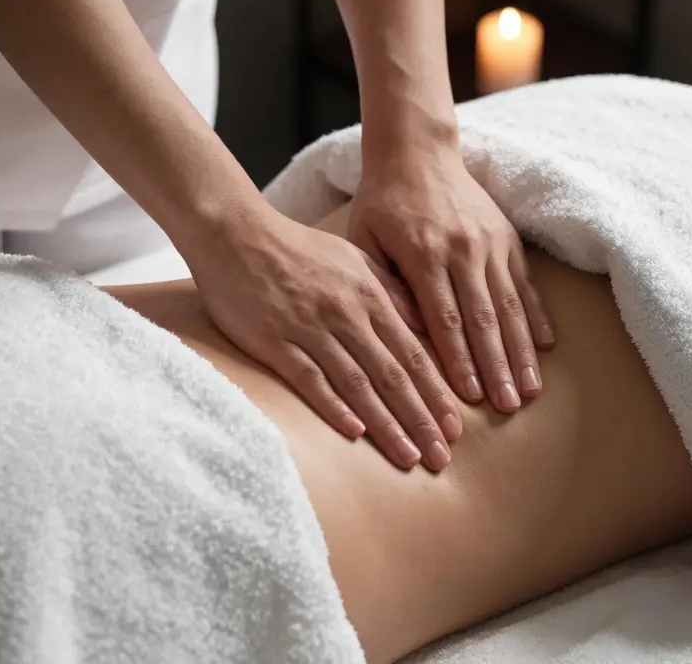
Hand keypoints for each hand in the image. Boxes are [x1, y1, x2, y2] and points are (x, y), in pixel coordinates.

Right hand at [186, 205, 462, 470]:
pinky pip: (309, 378)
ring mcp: (310, 328)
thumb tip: (426, 326)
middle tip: (443, 457)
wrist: (236, 233)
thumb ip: (391, 292)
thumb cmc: (298, 249)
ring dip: (386, 424)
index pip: (413, 353)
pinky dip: (333, 406)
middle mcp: (346, 314)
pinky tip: (354, 432)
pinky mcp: (274, 340)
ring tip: (409, 457)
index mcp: (369, 296)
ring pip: (357, 383)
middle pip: (392, 375)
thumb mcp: (354, 259)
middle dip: (421, 419)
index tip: (455, 428)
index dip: (436, 393)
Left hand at [349, 148, 554, 412]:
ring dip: (521, 352)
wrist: (417, 152)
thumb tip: (404, 334)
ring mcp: (490, 243)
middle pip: (484, 319)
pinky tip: (545, 347)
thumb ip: (381, 285)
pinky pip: (526, 283)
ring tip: (531, 389)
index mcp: (423, 254)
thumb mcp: (364, 240)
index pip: (444, 318)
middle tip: (509, 407)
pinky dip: (536, 316)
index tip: (470, 396)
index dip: (460, 359)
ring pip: (510, 306)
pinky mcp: (508, 237)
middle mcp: (463, 249)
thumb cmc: (381, 203)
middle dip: (497, 367)